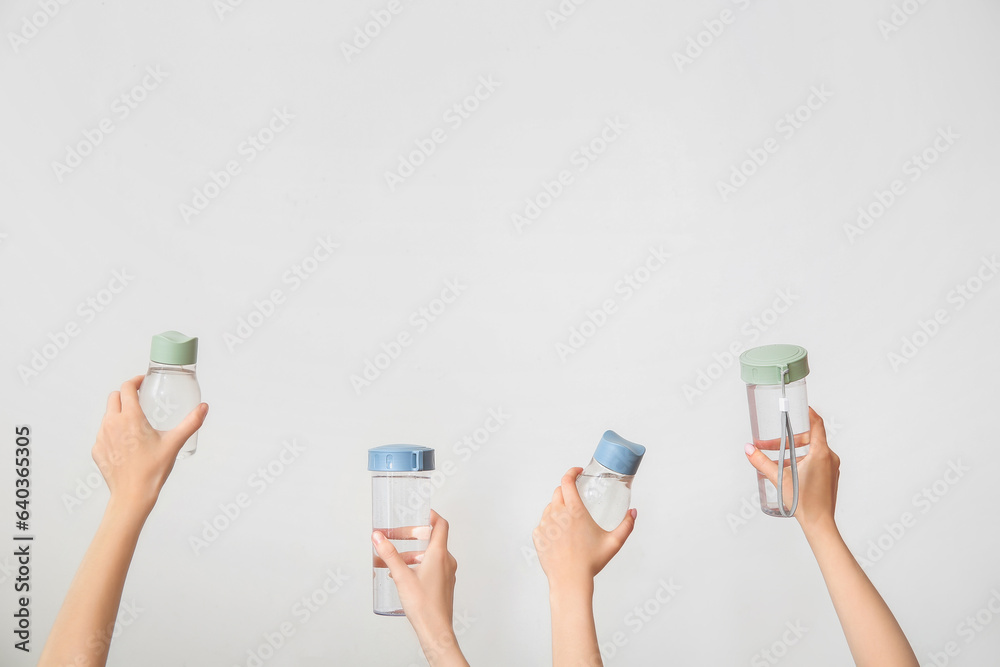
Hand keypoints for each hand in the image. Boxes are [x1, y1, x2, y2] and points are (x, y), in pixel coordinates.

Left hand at [92, 375, 207, 516]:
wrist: (132, 496)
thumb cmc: (152, 470)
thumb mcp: (174, 443)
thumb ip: (191, 423)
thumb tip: (203, 408)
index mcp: (130, 418)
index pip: (127, 388)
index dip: (135, 381)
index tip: (142, 382)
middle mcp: (112, 424)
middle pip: (114, 397)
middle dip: (125, 395)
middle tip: (138, 400)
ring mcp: (102, 437)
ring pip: (107, 415)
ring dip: (118, 413)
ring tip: (134, 423)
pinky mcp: (97, 450)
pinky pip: (103, 433)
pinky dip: (113, 431)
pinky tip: (126, 442)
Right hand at [372, 511, 466, 666]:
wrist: (436, 630)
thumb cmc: (424, 606)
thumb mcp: (401, 576)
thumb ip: (389, 555)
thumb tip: (378, 536)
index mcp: (439, 554)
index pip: (440, 524)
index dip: (430, 515)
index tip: (418, 512)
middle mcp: (446, 561)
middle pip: (430, 539)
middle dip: (410, 537)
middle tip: (394, 537)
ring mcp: (446, 573)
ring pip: (427, 555)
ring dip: (409, 554)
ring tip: (389, 562)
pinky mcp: (443, 584)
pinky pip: (430, 567)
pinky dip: (415, 565)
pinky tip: (400, 576)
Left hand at [533, 467, 636, 590]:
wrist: (570, 581)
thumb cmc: (591, 562)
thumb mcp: (614, 542)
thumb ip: (626, 525)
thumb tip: (633, 512)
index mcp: (574, 511)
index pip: (567, 481)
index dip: (571, 472)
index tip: (577, 472)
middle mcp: (557, 514)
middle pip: (558, 492)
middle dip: (567, 491)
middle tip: (576, 499)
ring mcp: (545, 524)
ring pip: (549, 508)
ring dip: (558, 509)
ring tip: (570, 523)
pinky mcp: (537, 535)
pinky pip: (543, 523)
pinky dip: (550, 525)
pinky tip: (560, 536)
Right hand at [745, 407, 839, 535]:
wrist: (819, 523)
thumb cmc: (804, 502)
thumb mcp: (778, 478)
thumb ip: (761, 461)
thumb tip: (749, 449)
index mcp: (821, 453)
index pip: (817, 424)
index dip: (809, 413)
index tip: (800, 407)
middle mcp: (829, 457)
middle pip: (809, 438)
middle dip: (788, 439)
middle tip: (771, 443)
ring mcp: (832, 467)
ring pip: (811, 451)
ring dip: (793, 452)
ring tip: (776, 461)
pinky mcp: (830, 476)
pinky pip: (816, 461)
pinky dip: (801, 461)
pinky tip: (788, 471)